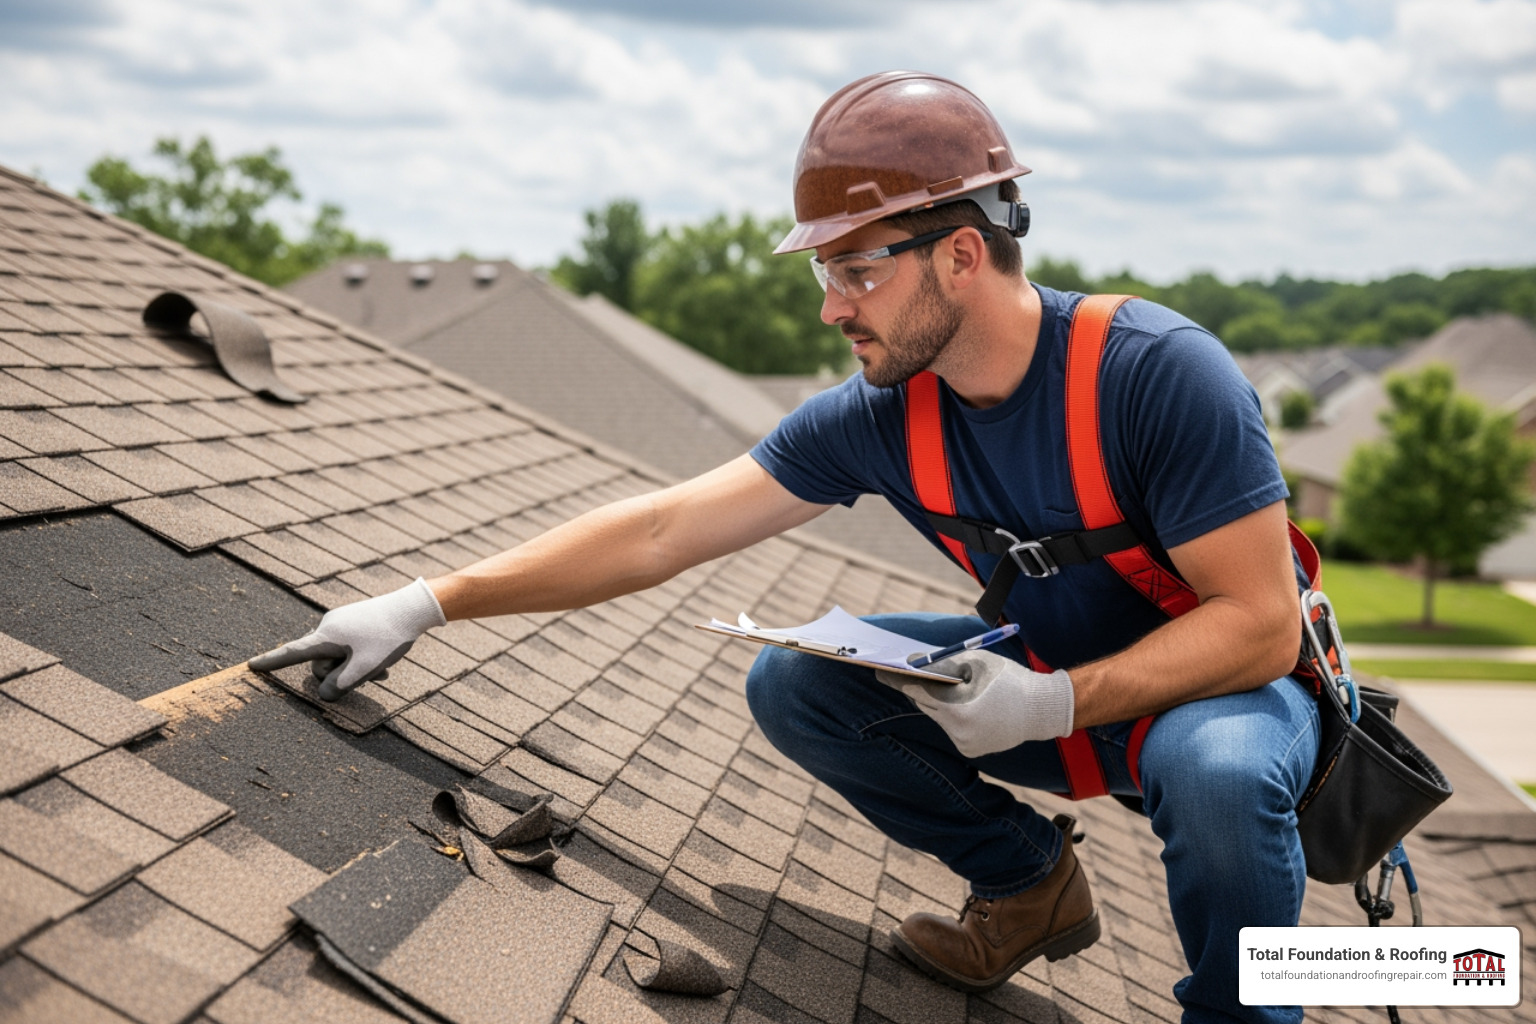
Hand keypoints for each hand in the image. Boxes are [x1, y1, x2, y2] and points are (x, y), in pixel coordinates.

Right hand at [249, 578, 446, 700]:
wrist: (413, 608)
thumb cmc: (388, 638)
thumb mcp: (365, 668)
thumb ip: (340, 686)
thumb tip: (323, 694)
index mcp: (326, 637)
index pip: (292, 653)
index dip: (271, 662)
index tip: (250, 666)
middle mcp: (328, 626)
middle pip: (321, 663)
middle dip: (340, 675)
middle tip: (370, 673)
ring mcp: (341, 623)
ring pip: (338, 657)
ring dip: (355, 669)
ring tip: (381, 669)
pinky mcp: (353, 622)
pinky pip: (349, 648)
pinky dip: (361, 660)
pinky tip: (382, 664)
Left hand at [876, 649, 1074, 756]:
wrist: (1043, 709)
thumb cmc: (1009, 679)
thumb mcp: (976, 663)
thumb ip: (944, 665)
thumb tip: (914, 664)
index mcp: (958, 711)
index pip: (918, 693)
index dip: (898, 680)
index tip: (879, 672)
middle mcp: (958, 733)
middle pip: (926, 706)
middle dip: (916, 690)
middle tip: (899, 674)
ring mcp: (965, 745)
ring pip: (939, 718)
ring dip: (937, 703)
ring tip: (929, 685)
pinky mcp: (972, 751)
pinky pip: (952, 729)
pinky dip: (952, 716)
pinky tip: (958, 703)